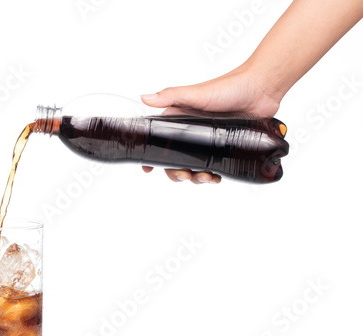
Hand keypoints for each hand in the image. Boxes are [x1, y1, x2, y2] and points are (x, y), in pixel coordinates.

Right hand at [140, 64, 280, 183]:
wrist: (261, 89)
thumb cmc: (228, 87)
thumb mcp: (196, 93)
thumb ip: (171, 96)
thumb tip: (144, 97)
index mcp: (179, 120)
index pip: (159, 141)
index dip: (151, 157)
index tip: (148, 169)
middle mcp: (191, 132)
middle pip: (175, 159)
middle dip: (176, 172)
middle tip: (185, 175)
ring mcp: (208, 141)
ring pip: (194, 166)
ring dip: (196, 177)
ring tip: (205, 177)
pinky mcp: (224, 147)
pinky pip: (214, 166)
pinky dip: (212, 175)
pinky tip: (217, 177)